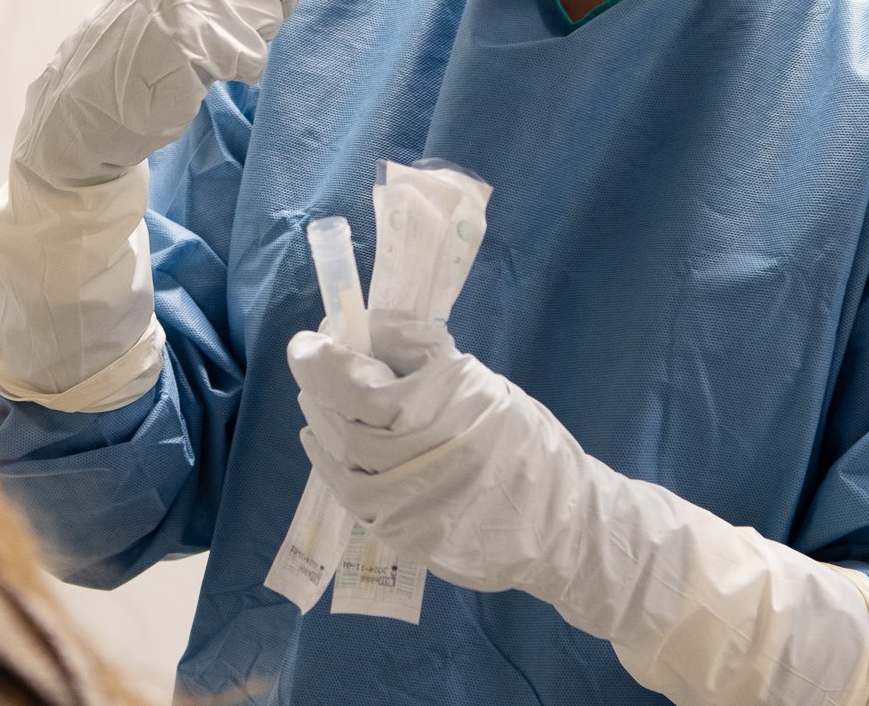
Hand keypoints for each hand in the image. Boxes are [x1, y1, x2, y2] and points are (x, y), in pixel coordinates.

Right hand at [12, 0, 374, 188]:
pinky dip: (232, 72)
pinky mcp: (186, 32)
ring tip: (200, 52)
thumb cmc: (152, 44)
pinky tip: (196, 72)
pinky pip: (249, 59)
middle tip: (227, 29)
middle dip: (271, 8)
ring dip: (246, 45)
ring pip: (267, 20)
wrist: (87, 96)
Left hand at [288, 309, 578, 595]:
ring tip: (322, 402)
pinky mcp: (403, 538)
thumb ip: (415, 353)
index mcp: (442, 413)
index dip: (319, 361)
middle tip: (316, 368)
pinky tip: (330, 444)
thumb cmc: (521, 439)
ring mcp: (410, 509)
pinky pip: (351, 497)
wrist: (561, 523)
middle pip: (341, 425)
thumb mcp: (475, 379)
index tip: (308, 343)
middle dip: (319, 391)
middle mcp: (421, 463)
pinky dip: (332, 464)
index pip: (355, 386)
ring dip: (321, 426)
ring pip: (339, 463)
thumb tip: (358, 329)